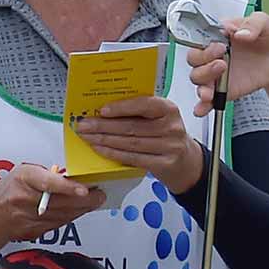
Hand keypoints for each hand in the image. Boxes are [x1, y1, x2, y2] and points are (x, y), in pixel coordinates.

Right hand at [0, 162, 104, 256]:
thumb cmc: (9, 189)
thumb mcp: (24, 172)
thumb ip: (47, 175)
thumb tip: (74, 176)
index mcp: (23, 179)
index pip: (48, 183)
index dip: (68, 187)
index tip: (85, 189)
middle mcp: (26, 199)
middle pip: (62, 202)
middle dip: (86, 199)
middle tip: (100, 194)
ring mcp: (30, 217)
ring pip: (65, 215)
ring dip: (83, 208)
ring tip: (96, 200)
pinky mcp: (35, 230)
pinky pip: (60, 223)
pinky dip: (73, 216)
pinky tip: (81, 210)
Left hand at [73, 95, 204, 190]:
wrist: (185, 160)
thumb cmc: (165, 133)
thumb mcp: (158, 117)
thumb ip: (138, 111)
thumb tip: (103, 109)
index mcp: (168, 109)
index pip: (144, 105)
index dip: (122, 108)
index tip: (101, 110)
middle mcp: (171, 127)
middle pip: (132, 127)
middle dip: (103, 126)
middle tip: (84, 125)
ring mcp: (169, 147)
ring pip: (130, 143)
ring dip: (104, 140)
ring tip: (87, 137)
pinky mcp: (163, 164)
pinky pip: (133, 158)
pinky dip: (113, 153)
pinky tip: (100, 149)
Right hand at [187, 12, 268, 116]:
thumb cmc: (266, 37)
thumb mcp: (264, 23)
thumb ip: (253, 24)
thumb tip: (239, 32)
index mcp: (217, 37)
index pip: (199, 40)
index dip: (205, 46)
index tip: (220, 47)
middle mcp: (212, 55)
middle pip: (194, 61)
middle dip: (204, 64)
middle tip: (222, 63)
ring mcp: (216, 74)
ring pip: (198, 80)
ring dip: (203, 84)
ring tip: (215, 84)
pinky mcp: (223, 90)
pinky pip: (208, 100)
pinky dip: (202, 106)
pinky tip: (202, 108)